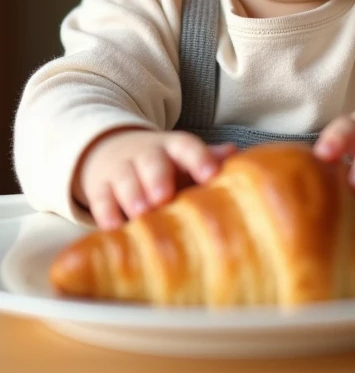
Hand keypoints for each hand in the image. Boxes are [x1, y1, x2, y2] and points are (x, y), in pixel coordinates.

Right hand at [72, 128, 236, 229]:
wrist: (111, 150)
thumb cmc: (162, 164)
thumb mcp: (184, 159)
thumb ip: (208, 159)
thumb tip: (237, 154)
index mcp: (173, 148)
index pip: (187, 147)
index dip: (199, 159)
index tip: (210, 174)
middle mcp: (146, 155)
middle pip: (152, 161)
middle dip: (158, 177)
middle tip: (164, 197)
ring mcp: (120, 169)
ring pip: (125, 179)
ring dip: (133, 195)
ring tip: (141, 212)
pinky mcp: (99, 187)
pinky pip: (101, 197)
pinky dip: (105, 211)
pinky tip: (112, 226)